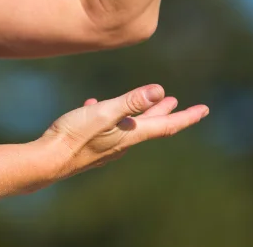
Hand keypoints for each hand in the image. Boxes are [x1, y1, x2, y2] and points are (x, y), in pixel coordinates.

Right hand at [40, 84, 208, 179]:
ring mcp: (106, 144)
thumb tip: (159, 91)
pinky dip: (108, 113)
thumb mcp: (104, 113)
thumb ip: (130, 102)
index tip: (204, 109)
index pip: (165, 125)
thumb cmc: (75, 135)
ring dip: (139, 112)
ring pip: (128, 125)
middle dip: (165, 113)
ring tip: (143, 102)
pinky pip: (105, 126)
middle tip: (179, 102)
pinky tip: (93, 104)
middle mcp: (122, 142)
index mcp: (130, 135)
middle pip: (150, 126)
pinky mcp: (90, 144)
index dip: (186, 117)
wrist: (48, 160)